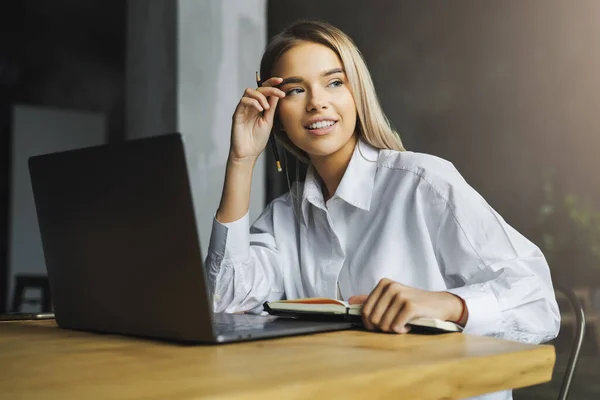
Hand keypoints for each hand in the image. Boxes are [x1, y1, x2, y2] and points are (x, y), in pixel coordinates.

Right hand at [229, 77, 285, 162]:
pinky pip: (244, 101)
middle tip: (280, 93)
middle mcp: (251, 106)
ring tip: (266, 108)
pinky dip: (253, 102)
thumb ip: (271, 107)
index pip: (265, 91)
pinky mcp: (237, 113)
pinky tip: (259, 110)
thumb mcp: (269, 121)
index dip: (272, 83)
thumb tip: (277, 93)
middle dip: (270, 88)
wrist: (249, 153)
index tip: (281, 80)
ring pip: (249, 91)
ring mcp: (243, 109)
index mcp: (259, 107)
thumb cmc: (258, 139)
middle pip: (259, 89)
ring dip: (260, 96)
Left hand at [348, 278, 466, 332]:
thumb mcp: (391, 298)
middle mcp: (391, 287)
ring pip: (384, 324)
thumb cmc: (413, 303)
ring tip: (403, 324)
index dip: (370, 324)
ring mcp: (401, 295)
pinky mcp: (410, 305)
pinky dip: (402, 331)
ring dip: (394, 330)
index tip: (380, 325)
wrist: (439, 304)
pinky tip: (409, 326)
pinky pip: (396, 326)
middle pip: (373, 319)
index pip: (365, 311)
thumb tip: (350, 300)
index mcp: (383, 284)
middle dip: (382, 328)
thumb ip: (371, 299)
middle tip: (394, 325)